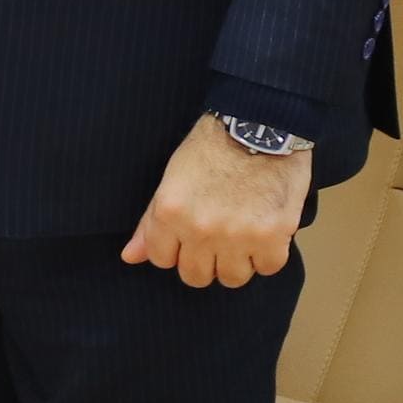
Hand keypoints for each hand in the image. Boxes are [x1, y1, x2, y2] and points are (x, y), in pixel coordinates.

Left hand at [121, 117, 313, 288]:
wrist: (262, 124)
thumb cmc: (215, 146)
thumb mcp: (172, 178)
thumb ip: (151, 223)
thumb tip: (131, 256)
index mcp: (171, 212)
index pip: (162, 260)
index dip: (176, 249)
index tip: (189, 236)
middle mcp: (200, 229)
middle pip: (196, 276)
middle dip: (204, 260)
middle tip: (217, 236)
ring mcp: (237, 236)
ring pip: (232, 279)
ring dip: (238, 262)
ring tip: (242, 236)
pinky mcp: (272, 237)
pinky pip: (268, 268)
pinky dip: (269, 254)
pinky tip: (265, 231)